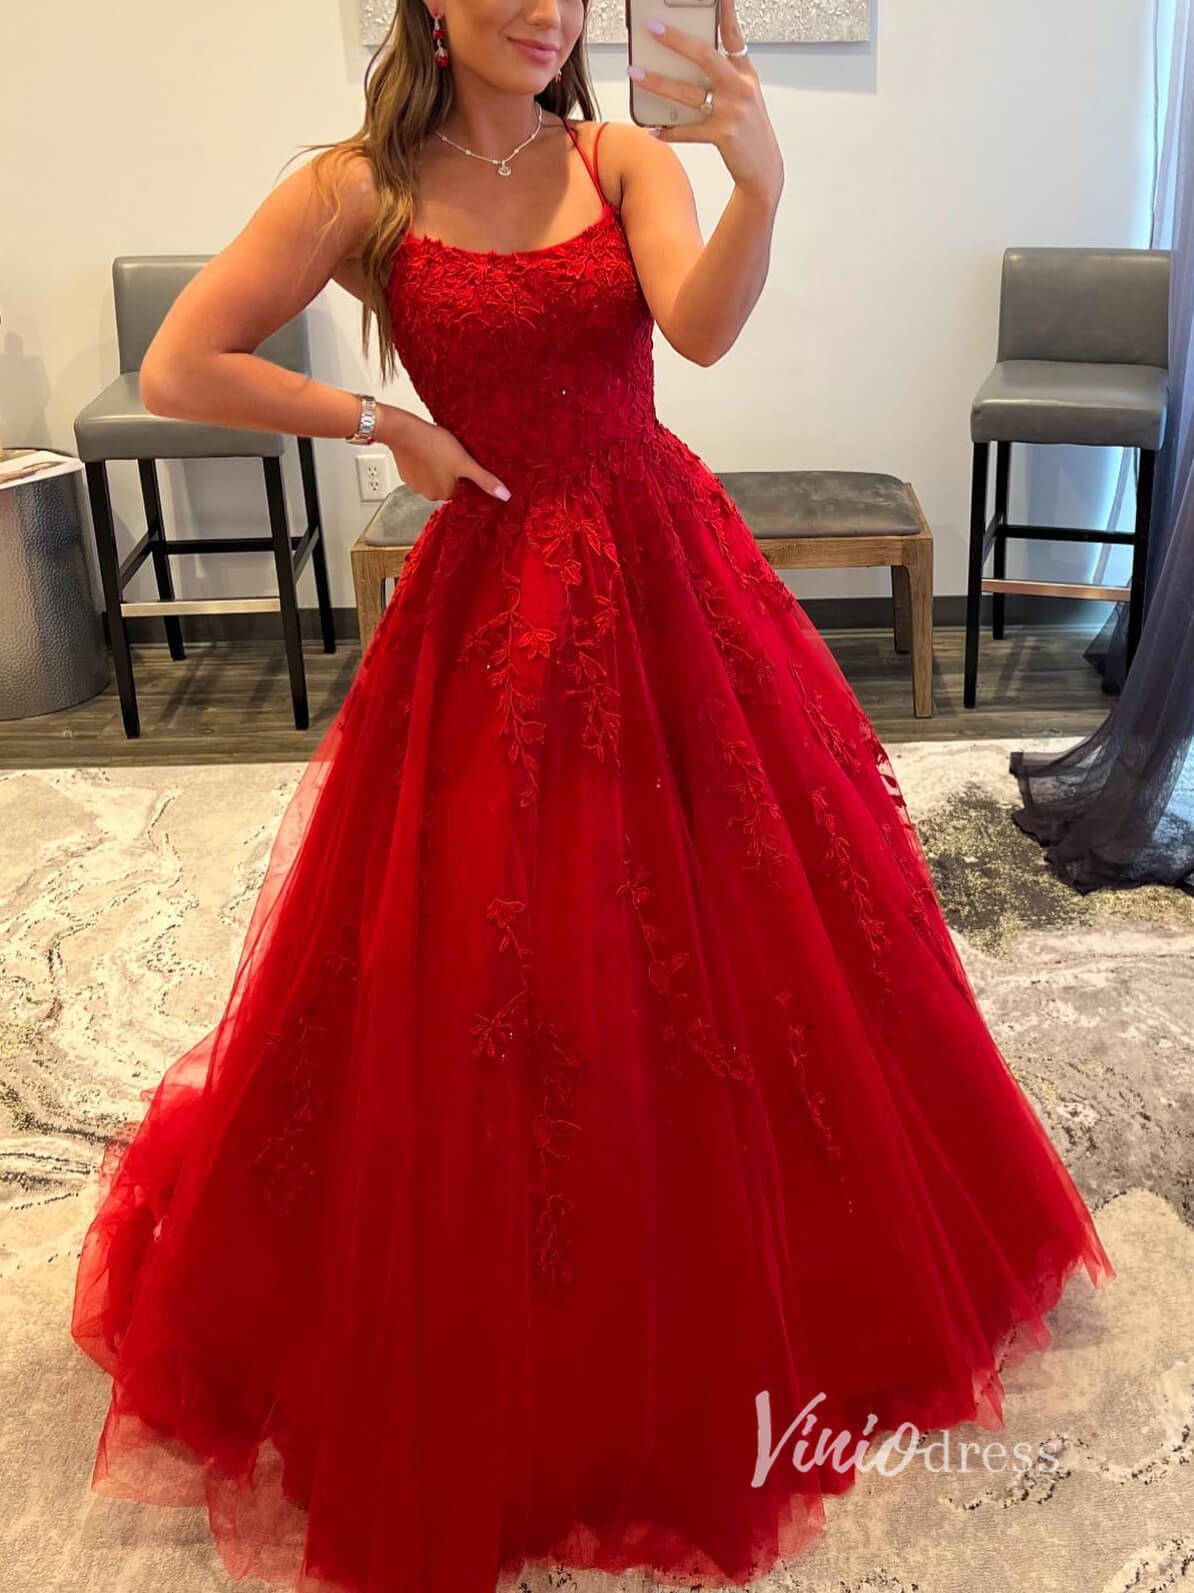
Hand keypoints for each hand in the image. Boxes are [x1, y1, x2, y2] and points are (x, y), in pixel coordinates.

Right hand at [377, 406, 510, 502]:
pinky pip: (420, 472)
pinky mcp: (406, 475)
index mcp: (445, 494)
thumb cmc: (434, 444)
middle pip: (447, 485)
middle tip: (453, 456)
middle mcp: (430, 494)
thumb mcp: (465, 462)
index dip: (464, 477)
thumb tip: (504, 496)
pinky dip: (424, 464)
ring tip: (439, 452)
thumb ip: (484, 479)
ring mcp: (415, 486)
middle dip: (451, 473)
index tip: (464, 465)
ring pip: (433, 478)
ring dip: (437, 468)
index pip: (462, 490)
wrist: (405, 432)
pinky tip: (427, 451)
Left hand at [631, 0, 783, 202]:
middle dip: (677, 41)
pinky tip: (652, 129)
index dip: (725, 11)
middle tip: (653, 28)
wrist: (764, 167)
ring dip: (658, 83)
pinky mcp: (723, 135)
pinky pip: (688, 131)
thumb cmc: (749, 129)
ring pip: (688, 93)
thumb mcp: (743, 95)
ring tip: (635, 73)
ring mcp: (732, 111)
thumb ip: (722, 75)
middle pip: (705, 56)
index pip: (733, 35)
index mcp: (745, 73)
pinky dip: (669, 131)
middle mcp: (740, 88)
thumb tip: (685, 62)